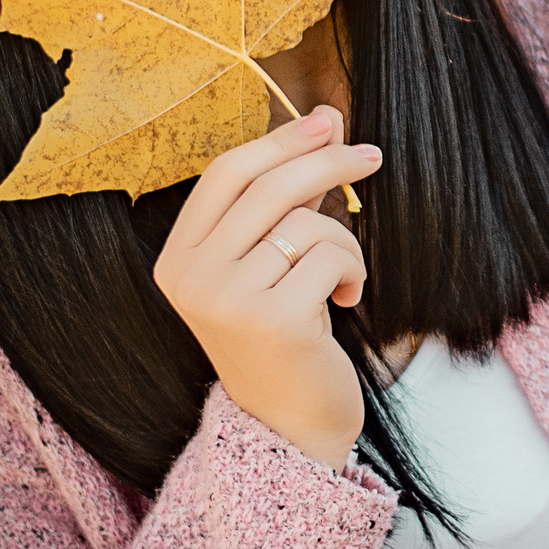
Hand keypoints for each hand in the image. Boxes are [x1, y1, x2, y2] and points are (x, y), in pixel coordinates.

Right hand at [152, 106, 379, 469]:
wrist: (288, 429)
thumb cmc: (282, 337)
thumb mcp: (268, 265)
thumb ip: (284, 199)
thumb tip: (326, 119)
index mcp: (178, 259)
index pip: (226, 174)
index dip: (278, 139)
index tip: (327, 120)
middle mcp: (192, 277)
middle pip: (268, 187)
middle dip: (327, 161)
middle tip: (371, 156)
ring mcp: (228, 299)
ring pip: (306, 222)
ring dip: (344, 241)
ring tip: (344, 276)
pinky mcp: (273, 319)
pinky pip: (331, 257)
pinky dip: (353, 272)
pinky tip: (345, 301)